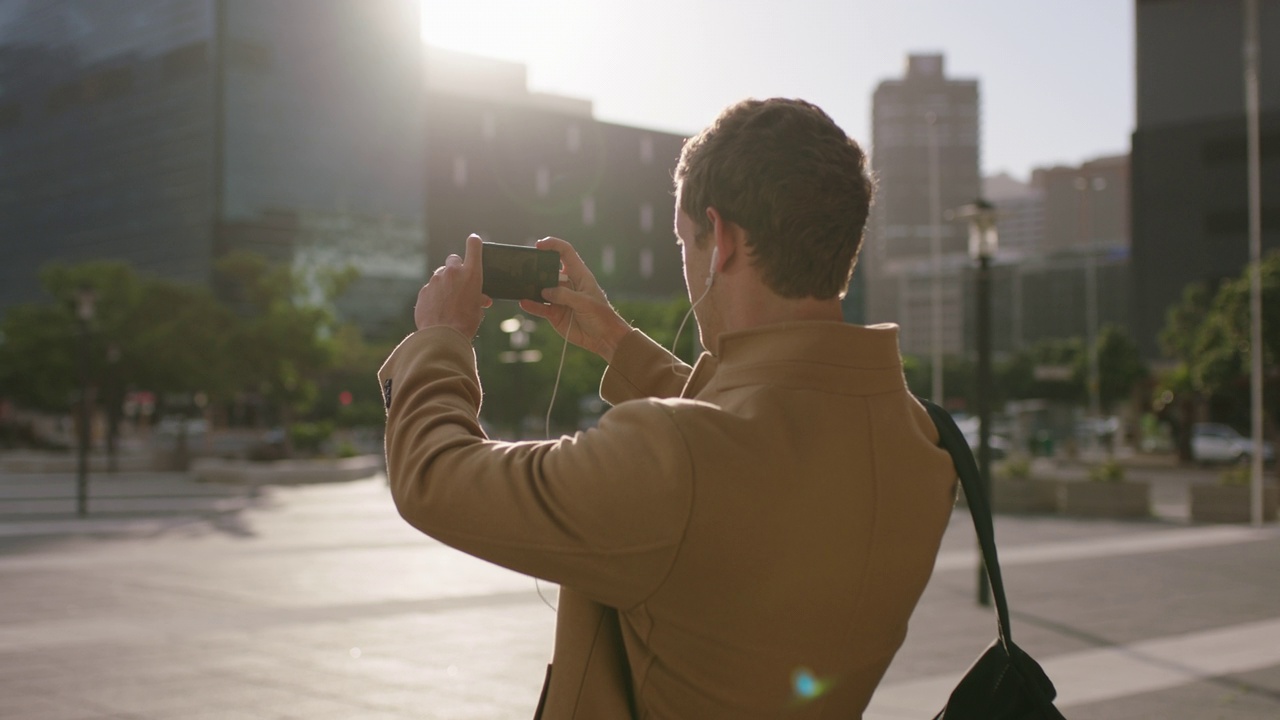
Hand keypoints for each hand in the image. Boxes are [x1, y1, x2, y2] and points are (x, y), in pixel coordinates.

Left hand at [414, 234, 492, 336]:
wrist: (443, 336)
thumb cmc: (466, 323)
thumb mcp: (478, 309)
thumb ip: (478, 297)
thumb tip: (482, 298)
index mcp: (471, 273)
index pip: (474, 246)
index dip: (474, 242)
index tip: (474, 241)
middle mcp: (452, 272)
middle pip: (453, 258)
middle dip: (456, 267)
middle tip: (459, 280)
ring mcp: (436, 280)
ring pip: (440, 274)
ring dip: (445, 282)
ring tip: (449, 300)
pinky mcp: (424, 291)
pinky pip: (430, 288)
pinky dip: (435, 294)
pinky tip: (438, 308)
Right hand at [519, 237, 630, 363]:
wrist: (603, 338)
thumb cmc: (601, 315)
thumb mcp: (586, 303)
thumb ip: (565, 295)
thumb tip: (545, 291)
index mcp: (579, 274)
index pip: (565, 252)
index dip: (553, 245)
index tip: (539, 245)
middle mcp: (566, 284)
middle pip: (548, 269)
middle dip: (536, 266)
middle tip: (524, 267)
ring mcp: (558, 298)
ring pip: (540, 289)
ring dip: (530, 286)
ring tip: (519, 284)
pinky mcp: (554, 313)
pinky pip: (539, 307)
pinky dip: (531, 305)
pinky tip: (524, 302)